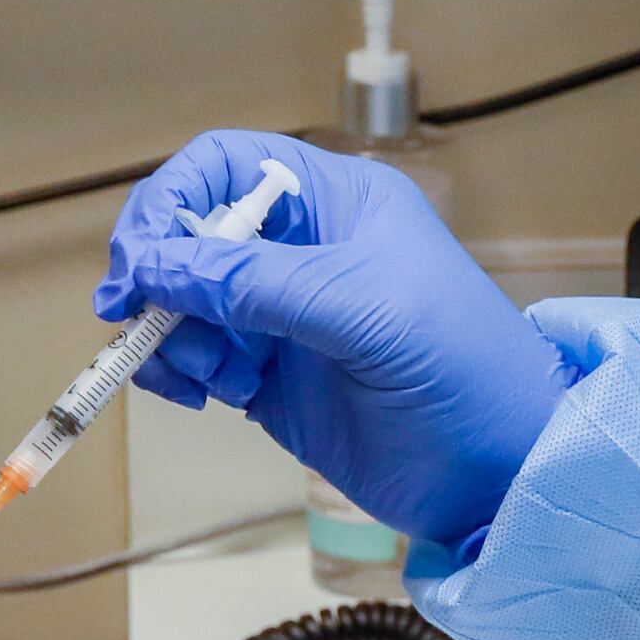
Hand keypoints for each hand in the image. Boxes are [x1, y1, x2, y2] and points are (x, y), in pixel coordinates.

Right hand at [93, 130, 573, 548]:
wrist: (501, 474)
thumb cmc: (462, 369)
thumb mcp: (361, 310)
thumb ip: (253, 283)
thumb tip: (153, 267)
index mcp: (335, 204)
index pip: (225, 166)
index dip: (172, 200)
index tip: (142, 261)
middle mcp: (301, 250)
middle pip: (189, 233)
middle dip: (158, 274)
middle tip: (138, 320)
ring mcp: (281, 314)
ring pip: (181, 300)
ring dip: (171, 334)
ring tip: (213, 378)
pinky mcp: (268, 375)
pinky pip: (193, 355)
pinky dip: (179, 371)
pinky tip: (208, 395)